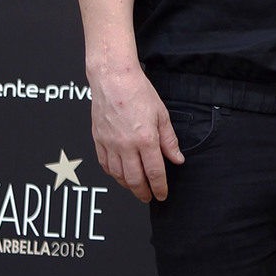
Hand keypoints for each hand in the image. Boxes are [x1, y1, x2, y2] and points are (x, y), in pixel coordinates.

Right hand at [88, 66, 183, 202]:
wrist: (113, 78)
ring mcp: (110, 144)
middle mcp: (126, 145)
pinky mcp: (98, 140)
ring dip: (127, 186)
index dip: (160, 187)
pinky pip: (104, 164)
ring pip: (117, 175)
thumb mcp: (162, 115)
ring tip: (136, 188)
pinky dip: (112, 174)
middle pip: (134, 179)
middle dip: (143, 192)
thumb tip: (177, 159)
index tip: (162, 194)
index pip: (155, 172)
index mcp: (145, 139)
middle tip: (148, 197)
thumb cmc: (138, 91)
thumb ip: (169, 140)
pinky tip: (119, 175)